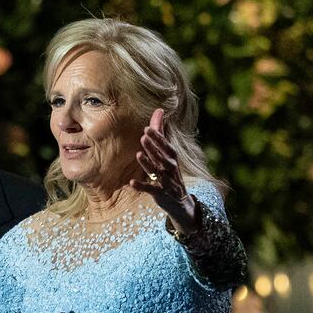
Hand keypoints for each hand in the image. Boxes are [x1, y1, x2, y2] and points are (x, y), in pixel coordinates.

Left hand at [130, 109, 198, 233]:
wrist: (181, 202)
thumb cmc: (171, 173)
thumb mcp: (167, 154)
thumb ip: (161, 134)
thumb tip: (159, 110)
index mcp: (172, 159)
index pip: (167, 147)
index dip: (159, 138)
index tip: (148, 128)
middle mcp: (170, 170)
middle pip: (162, 157)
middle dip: (154, 148)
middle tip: (143, 137)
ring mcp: (166, 182)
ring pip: (157, 172)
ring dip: (148, 164)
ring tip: (138, 155)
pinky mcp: (160, 194)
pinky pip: (151, 189)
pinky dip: (142, 186)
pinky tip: (131, 182)